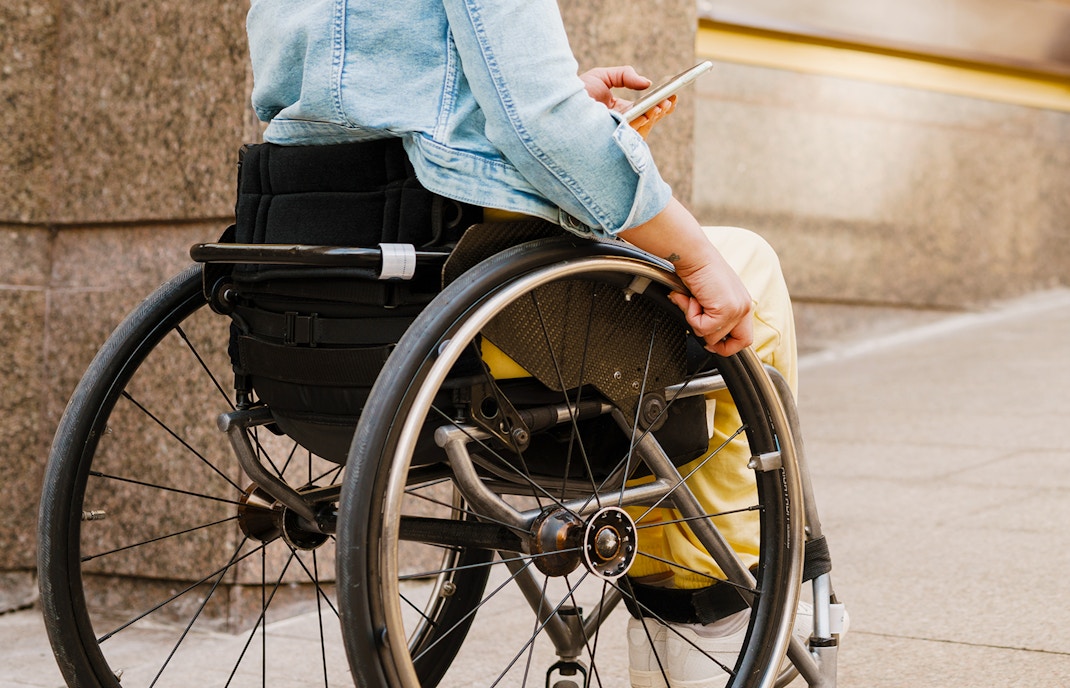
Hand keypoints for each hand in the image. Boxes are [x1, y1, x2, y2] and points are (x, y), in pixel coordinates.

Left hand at [578, 66, 675, 138]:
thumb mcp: (603, 77)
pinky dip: (639, 126)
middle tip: (670, 101)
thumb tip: (647, 83)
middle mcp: (621, 125)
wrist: (558, 102)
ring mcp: (617, 135)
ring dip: (653, 117)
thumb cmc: (577, 91)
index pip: (646, 109)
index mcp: (621, 111)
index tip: (673, 95)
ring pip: (641, 130)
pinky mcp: (610, 142)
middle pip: (648, 120)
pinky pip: (629, 137)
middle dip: (661, 111)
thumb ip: (625, 75)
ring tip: (661, 106)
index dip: (661, 103)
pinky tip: (646, 115)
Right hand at [617, 198, 753, 355]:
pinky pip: (703, 329)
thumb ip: (710, 315)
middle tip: (695, 320)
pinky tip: (692, 299)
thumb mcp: (709, 296)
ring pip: (713, 337)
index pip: (744, 338)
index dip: (727, 346)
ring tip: (693, 300)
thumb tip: (700, 334)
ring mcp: (737, 309)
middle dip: (709, 337)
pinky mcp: (726, 310)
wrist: (694, 255)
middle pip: (734, 343)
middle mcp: (744, 306)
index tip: (711, 343)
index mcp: (742, 303)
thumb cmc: (697, 270)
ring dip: (696, 321)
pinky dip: (691, 316)